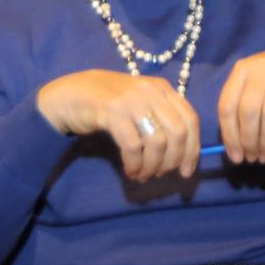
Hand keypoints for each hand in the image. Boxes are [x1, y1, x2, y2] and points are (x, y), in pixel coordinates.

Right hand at [36, 70, 200, 180]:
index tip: (186, 171)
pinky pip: (133, 146)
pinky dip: (134, 164)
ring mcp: (132, 100)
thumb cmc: (110, 103)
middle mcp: (151, 92)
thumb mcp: (141, 103)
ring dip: (152, 166)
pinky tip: (130, 171)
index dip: (192, 149)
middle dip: (173, 160)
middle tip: (161, 174)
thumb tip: (185, 155)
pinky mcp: (112, 112)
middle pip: (178, 133)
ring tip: (142, 175)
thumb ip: (162, 119)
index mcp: (163, 89)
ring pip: (157, 142)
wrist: (72, 94)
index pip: (191, 119)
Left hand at [216, 47, 264, 163]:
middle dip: (249, 141)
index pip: (227, 105)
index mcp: (242, 69)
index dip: (229, 135)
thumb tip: (233, 148)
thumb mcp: (253, 84)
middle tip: (252, 159)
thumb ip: (240, 108)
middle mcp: (261, 69)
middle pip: (248, 112)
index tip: (235, 157)